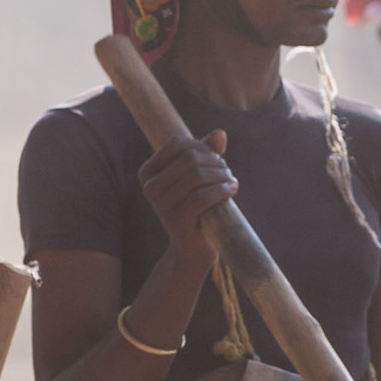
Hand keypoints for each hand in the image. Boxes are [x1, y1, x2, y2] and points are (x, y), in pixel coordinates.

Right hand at [139, 130, 236, 267]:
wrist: (194, 247)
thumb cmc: (198, 207)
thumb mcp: (200, 176)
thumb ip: (206, 152)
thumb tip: (220, 133)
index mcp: (148, 172)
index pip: (177, 143)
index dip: (201, 146)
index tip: (217, 159)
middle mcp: (148, 187)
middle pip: (189, 159)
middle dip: (214, 162)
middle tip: (228, 172)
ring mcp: (159, 205)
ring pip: (196, 176)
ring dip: (220, 176)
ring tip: (231, 181)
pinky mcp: (175, 221)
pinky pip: (201, 197)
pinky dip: (221, 190)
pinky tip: (232, 190)